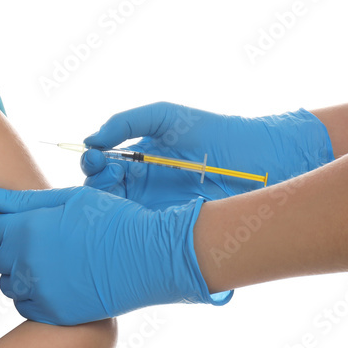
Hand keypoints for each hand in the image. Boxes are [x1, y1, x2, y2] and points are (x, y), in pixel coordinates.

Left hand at [0, 186, 230, 325]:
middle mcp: (26, 261)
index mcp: (26, 229)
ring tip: (44, 262)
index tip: (4, 224)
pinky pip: (24, 306)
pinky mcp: (54, 312)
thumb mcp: (68, 198)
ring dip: (17, 273)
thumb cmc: (111, 219)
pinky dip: (31, 296)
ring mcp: (39, 290)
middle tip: (29, 241)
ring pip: (7, 284)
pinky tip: (52, 283)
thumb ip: (23, 200)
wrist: (147, 257)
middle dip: (4, 248)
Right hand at [81, 102, 332, 208]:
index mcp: (138, 160)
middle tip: (106, 173)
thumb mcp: (163, 116)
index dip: (92, 161)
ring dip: (107, 202)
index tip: (97, 156)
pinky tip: (129, 212)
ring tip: (116, 190)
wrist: (257, 158)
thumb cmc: (212, 132)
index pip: (102, 165)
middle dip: (95, 181)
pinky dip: (127, 224)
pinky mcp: (170, 227)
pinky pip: (141, 230)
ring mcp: (155, 208)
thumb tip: (90, 141)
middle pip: (102, 190)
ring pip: (116, 212)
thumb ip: (125, 122)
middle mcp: (142, 186)